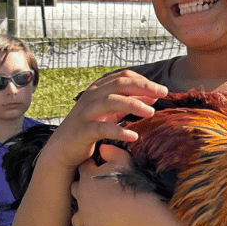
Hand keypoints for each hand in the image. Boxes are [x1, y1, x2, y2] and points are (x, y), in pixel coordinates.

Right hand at [44, 70, 167, 171]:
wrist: (63, 148)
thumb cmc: (89, 128)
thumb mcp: (110, 112)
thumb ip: (128, 102)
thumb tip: (153, 95)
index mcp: (98, 89)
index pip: (123, 76)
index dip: (144, 81)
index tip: (161, 90)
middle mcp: (91, 97)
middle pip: (119, 84)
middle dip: (143, 87)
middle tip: (163, 93)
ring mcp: (86, 113)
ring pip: (111, 101)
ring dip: (133, 105)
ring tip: (151, 112)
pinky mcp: (83, 131)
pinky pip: (102, 128)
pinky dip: (118, 131)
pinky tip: (133, 136)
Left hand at [70, 145, 136, 225]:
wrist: (133, 211)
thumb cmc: (128, 184)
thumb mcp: (123, 161)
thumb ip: (112, 152)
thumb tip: (103, 147)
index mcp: (87, 178)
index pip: (84, 168)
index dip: (91, 166)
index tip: (98, 167)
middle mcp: (82, 197)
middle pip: (75, 191)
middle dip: (82, 190)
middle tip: (96, 191)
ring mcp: (85, 216)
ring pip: (77, 218)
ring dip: (83, 218)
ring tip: (93, 217)